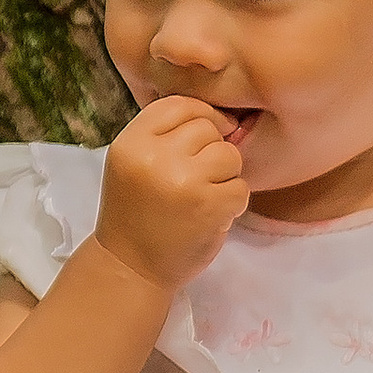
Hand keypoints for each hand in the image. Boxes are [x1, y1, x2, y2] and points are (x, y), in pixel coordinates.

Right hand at [95, 97, 250, 294]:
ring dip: (225, 176)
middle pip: (207, 128)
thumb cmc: (137, 213)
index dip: (199, 116)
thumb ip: (166, 135)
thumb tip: (223, 116)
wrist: (130, 267)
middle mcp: (155, 157)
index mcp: (132, 142)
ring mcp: (184, 181)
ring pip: (229, 154)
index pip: (179, 105)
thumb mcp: (134, 163)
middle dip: (211, 151)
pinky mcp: (210, 206)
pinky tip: (212, 215)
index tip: (203, 139)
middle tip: (197, 179)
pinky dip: (233, 202)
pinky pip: (241, 186)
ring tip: (205, 196)